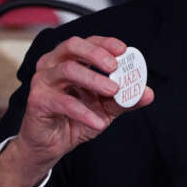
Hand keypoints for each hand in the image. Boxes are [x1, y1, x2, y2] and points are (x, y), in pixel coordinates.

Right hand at [0, 36, 153, 186]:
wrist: (52, 145)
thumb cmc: (75, 119)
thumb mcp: (105, 108)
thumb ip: (125, 99)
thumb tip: (148, 93)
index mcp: (69, 60)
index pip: (87, 42)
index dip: (105, 43)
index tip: (124, 50)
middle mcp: (53, 65)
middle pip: (72, 46)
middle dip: (96, 53)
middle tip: (116, 67)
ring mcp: (43, 81)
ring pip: (67, 70)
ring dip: (94, 79)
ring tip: (113, 91)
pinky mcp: (38, 101)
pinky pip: (63, 102)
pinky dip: (84, 112)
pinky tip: (98, 122)